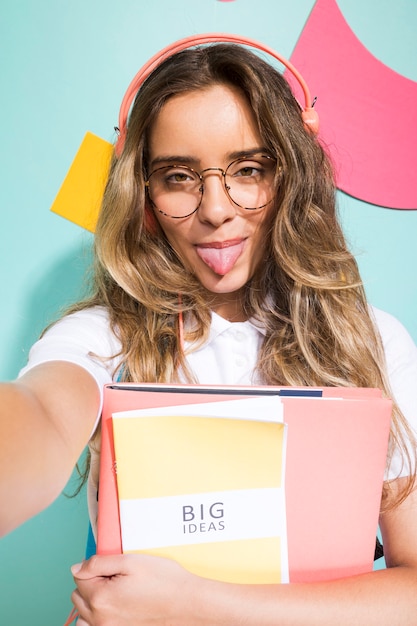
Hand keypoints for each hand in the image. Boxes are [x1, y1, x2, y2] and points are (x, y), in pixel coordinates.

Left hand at [71, 553, 196, 624]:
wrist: (187, 603)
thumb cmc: (163, 581)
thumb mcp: (130, 561)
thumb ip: (99, 563)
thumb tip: (77, 568)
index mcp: (101, 597)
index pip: (79, 577)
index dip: (95, 566)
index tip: (112, 566)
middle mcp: (100, 619)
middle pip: (78, 596)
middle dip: (91, 583)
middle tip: (115, 577)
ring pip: (84, 615)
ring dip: (92, 602)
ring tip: (114, 593)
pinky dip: (98, 618)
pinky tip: (114, 608)